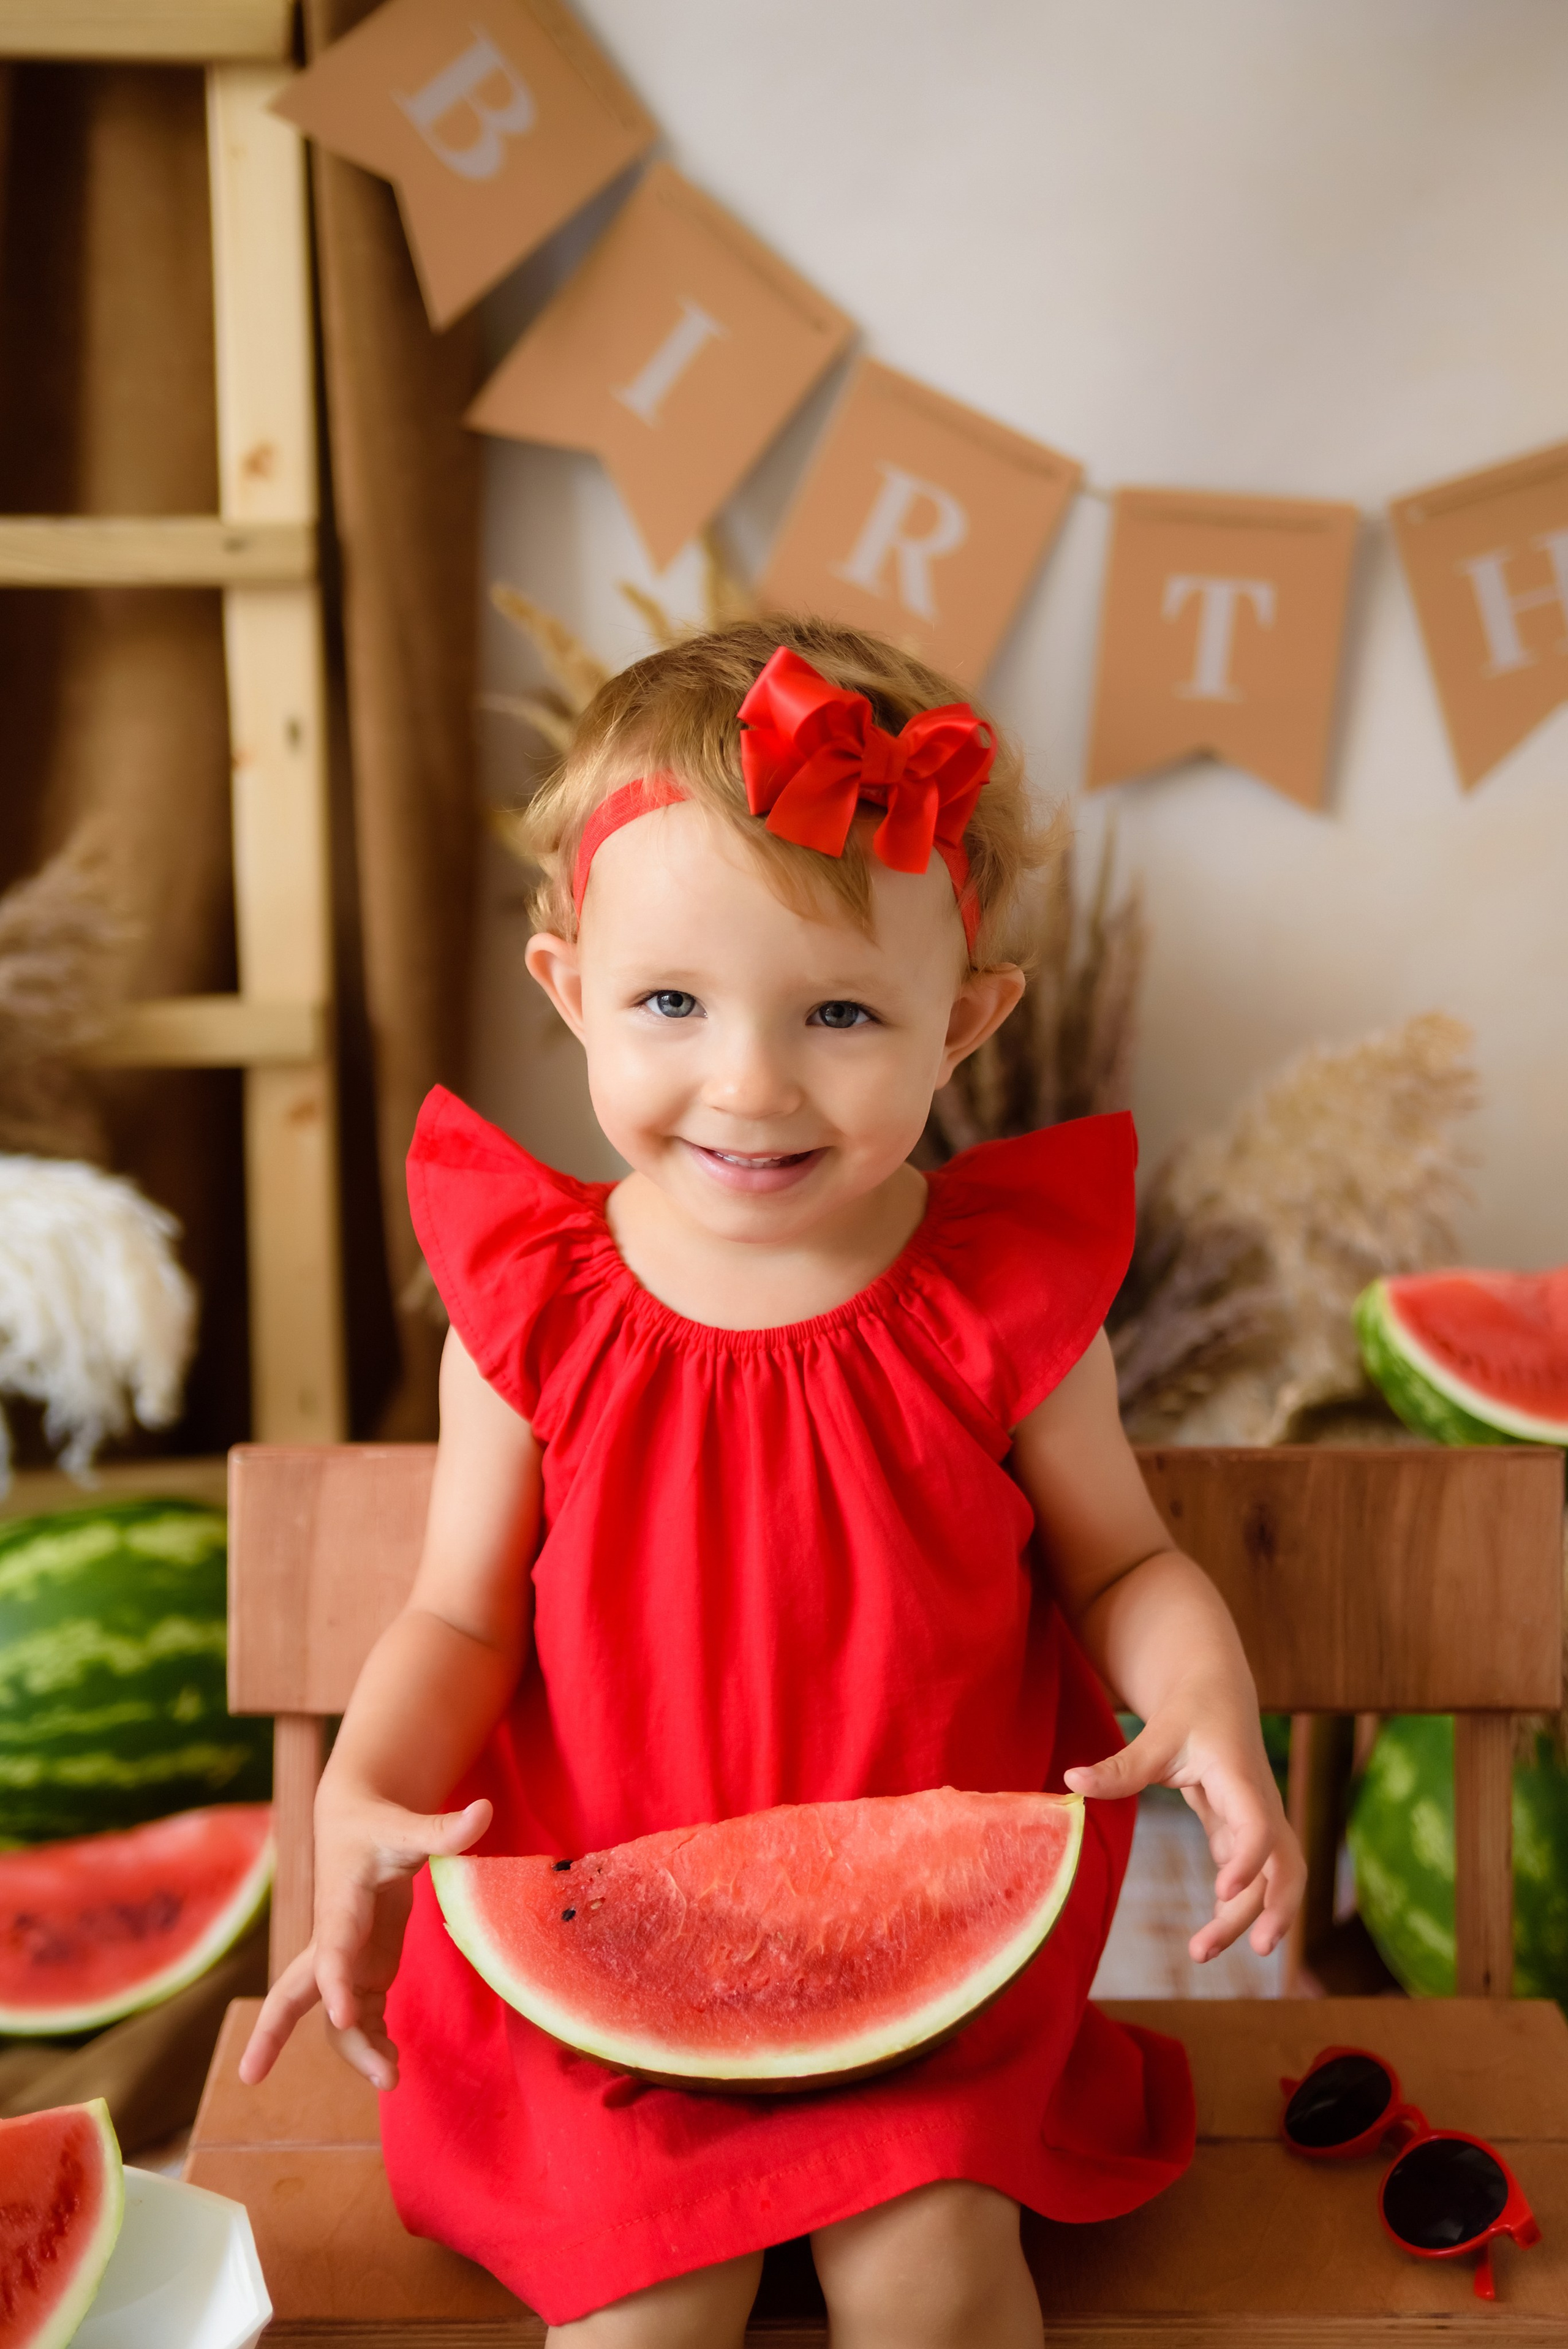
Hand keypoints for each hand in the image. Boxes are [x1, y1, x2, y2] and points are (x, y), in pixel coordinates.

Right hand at [238, 1787, 491, 2091]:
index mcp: (341, 1910)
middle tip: (247, 2076)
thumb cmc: (378, 1826)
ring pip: (336, 2017)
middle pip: (291, 1992)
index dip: (334, 1983)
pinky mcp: (364, 1970)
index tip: (343, 2015)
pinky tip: (394, 2064)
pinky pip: (361, 2017)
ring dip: (355, 2050)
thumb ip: (443, 1828)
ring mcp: (347, 1962)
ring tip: (393, 2079)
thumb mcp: (407, 1827)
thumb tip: (485, 1809)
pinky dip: (372, 2041)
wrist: (352, 1825)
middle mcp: (334, 1943)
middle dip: (270, 2032)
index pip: (332, 1951)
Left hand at [1064, 1681, 1304, 1962]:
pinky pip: (1252, 1877)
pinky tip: (1211, 1934)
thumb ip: (1120, 1766)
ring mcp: (1258, 1821)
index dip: (1249, 1861)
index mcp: (1242, 1779)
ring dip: (1251, 1917)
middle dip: (1276, 1908)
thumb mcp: (1157, 1736)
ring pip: (1273, 1878)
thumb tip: (1071, 1781)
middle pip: (1284, 1864)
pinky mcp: (1244, 1832)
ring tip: (1204, 1952)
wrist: (1218, 1694)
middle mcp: (1262, 1805)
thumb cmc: (1191, 1713)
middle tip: (1254, 1950)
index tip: (1222, 1892)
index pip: (1260, 1826)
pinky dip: (1237, 1906)